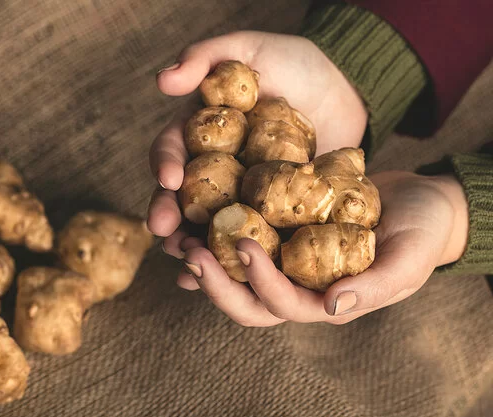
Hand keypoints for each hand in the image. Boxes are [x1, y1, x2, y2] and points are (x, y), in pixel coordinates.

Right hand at [148, 31, 368, 241]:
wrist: (345, 88)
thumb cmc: (293, 63)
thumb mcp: (248, 48)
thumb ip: (205, 57)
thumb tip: (162, 81)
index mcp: (199, 132)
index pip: (173, 149)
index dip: (166, 163)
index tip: (169, 179)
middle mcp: (212, 167)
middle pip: (182, 195)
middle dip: (168, 215)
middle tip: (164, 233)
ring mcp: (239, 192)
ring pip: (208, 223)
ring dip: (193, 243)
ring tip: (187, 261)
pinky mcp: (269, 212)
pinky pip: (249, 236)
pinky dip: (233, 257)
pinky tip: (224, 277)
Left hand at [177, 172, 469, 325]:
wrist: (418, 203)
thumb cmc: (421, 232)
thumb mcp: (409, 258)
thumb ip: (376, 285)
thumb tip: (332, 307)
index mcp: (326, 302)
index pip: (283, 304)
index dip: (260, 281)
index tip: (242, 244)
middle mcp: (298, 289)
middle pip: (246, 303)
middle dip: (216, 282)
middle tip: (190, 252)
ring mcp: (286, 266)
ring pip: (235, 277)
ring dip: (205, 263)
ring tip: (178, 238)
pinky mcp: (279, 237)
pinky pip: (241, 242)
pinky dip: (215, 236)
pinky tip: (192, 218)